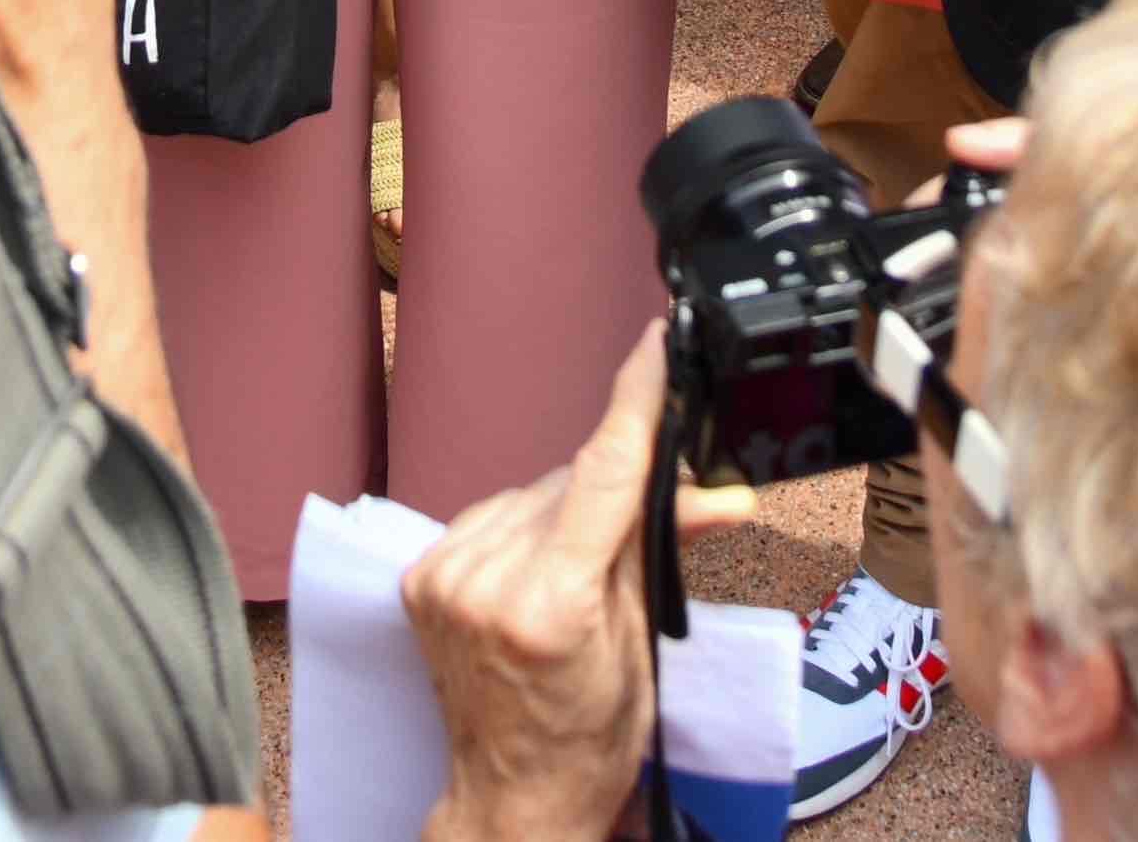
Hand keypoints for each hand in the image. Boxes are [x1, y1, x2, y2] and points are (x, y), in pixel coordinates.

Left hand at [406, 343, 752, 841]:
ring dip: (566, 509)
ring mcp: (444, 578)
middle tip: (661, 506)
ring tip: (588, 565)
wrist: (513, 795)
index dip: (636, 401)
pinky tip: (542, 563)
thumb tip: (716, 490)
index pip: (603, 475)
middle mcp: (486, 583)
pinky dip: (524, 526)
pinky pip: (490, 516)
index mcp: (549, 606)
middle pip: (569, 483)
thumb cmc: (588, 740)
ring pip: (530, 494)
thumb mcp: (643, 645)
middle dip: (617, 488)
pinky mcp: (421, 576)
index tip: (658, 343)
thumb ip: (660, 549)